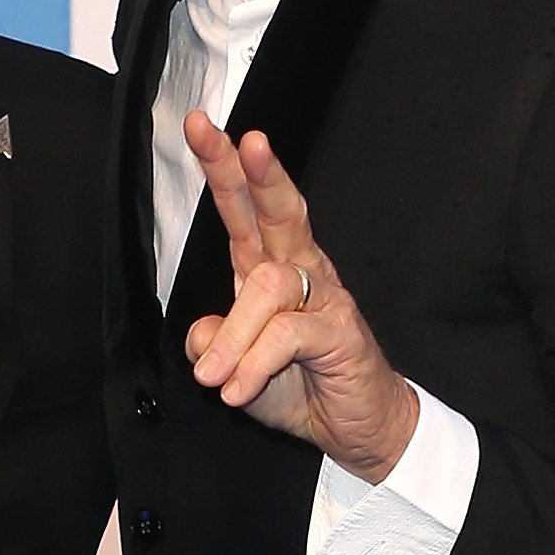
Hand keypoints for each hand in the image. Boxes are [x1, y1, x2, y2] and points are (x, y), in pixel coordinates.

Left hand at [180, 113, 420, 483]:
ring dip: (233, 337)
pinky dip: (254, 363)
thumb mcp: (235, 368)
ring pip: (266, 286)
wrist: (355, 428)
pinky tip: (238, 391)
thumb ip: (214, 343)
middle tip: (230, 136)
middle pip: (275, 210)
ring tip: (215, 379)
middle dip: (248, 171)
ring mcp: (325, 296)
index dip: (223, 168)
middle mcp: (299, 270)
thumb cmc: (298, 386)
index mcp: (268, 267)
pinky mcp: (340, 330)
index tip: (199, 125)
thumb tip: (202, 336)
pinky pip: (286, 334)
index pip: (243, 209)